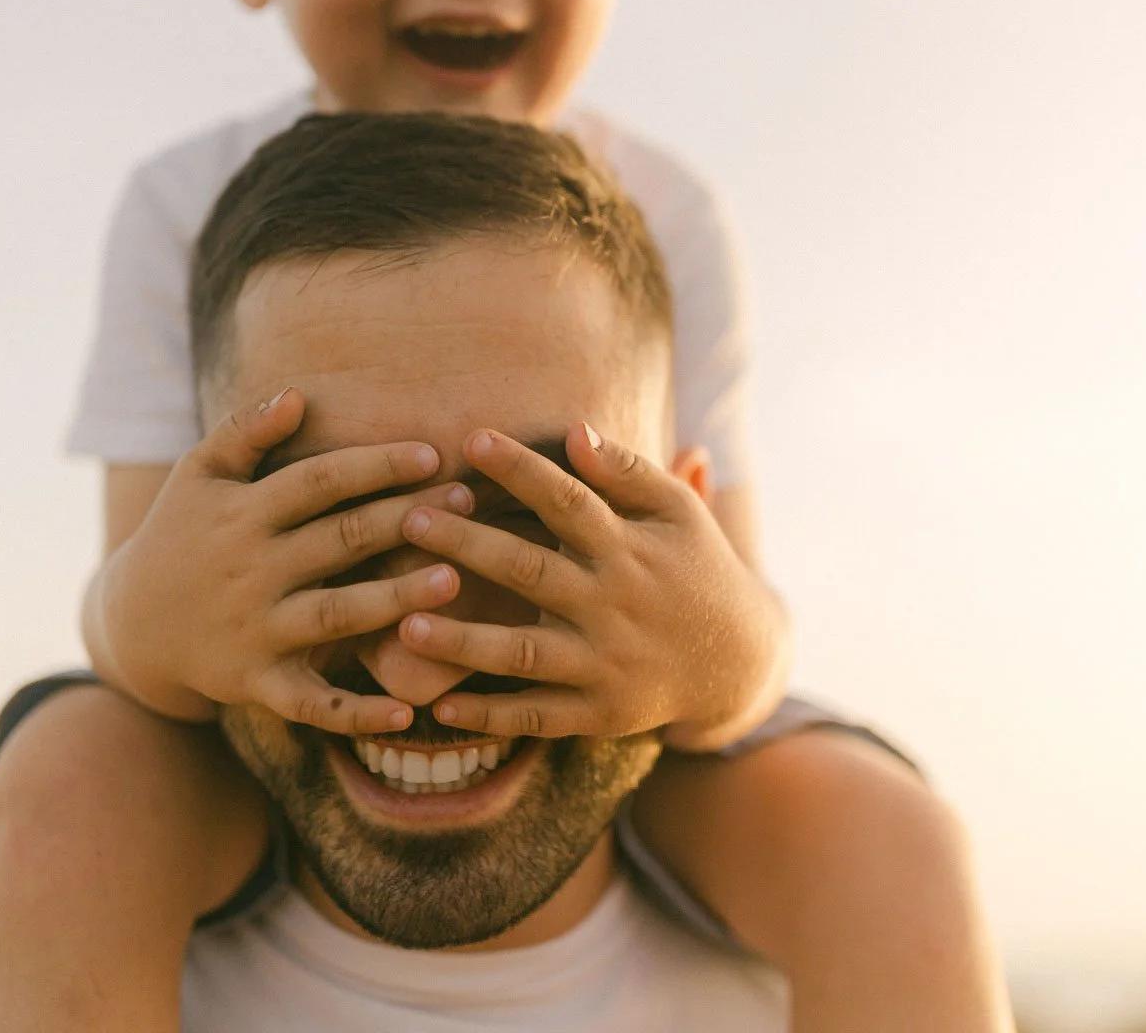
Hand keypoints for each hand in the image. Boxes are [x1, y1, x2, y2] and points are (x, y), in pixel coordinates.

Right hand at [92, 387, 472, 733]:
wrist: (131, 624)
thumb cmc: (181, 534)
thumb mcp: (199, 474)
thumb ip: (246, 431)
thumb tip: (298, 395)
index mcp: (244, 513)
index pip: (319, 481)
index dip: (375, 465)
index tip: (432, 453)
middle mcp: (252, 570)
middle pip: (339, 540)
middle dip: (405, 520)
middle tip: (469, 503)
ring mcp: (256, 629)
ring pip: (335, 614)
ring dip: (393, 599)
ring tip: (452, 580)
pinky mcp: (257, 682)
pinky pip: (311, 702)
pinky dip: (356, 713)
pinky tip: (405, 714)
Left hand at [391, 424, 787, 749]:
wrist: (741, 660)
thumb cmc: (695, 568)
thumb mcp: (678, 512)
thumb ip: (627, 471)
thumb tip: (573, 430)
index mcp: (628, 548)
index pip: (567, 500)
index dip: (520, 470)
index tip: (471, 440)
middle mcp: (613, 605)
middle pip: (529, 571)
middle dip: (466, 546)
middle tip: (407, 521)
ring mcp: (605, 663)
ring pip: (524, 653)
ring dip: (463, 642)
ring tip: (405, 626)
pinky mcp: (600, 712)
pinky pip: (538, 716)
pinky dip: (491, 715)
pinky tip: (443, 706)